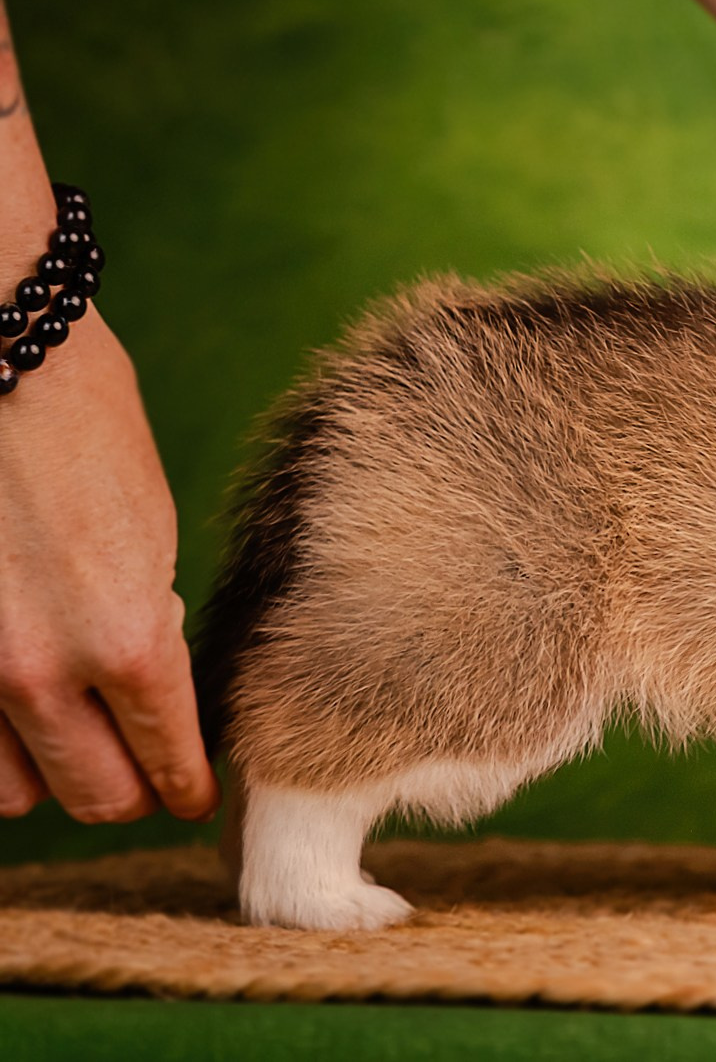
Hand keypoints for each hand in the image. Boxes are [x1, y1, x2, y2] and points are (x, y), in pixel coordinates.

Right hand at [0, 306, 217, 821]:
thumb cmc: (83, 424)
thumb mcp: (150, 529)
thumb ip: (146, 620)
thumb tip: (144, 678)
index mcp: (129, 640)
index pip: (167, 758)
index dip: (185, 786)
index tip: (192, 795)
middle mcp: (40, 674)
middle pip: (90, 795)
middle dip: (125, 794)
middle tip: (143, 781)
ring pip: (7, 791)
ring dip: (43, 775)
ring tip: (70, 746)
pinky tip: (15, 715)